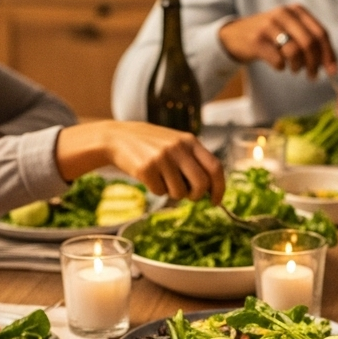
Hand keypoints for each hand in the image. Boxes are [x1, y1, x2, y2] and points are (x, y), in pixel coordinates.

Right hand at [57, 121, 224, 202]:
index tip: (216, 201)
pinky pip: (159, 192)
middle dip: (196, 196)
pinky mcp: (146, 168)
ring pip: (179, 192)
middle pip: (201, 184)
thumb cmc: (152, 145)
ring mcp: (162, 158)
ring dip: (173, 193)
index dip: (219, 188)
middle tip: (189, 196)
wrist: (118, 137)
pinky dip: (156, 190)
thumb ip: (193, 160)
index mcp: (190, 141)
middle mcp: (178, 148)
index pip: (215, 167)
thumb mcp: (176, 143)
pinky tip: (149, 177)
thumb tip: (210, 189)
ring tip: (163, 180)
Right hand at [219, 5, 337, 78]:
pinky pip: (278, 60)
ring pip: (294, 52)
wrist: (237, 35)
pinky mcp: (257, 40)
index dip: (329, 54)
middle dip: (314, 64)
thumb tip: (331, 66)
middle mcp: (284, 14)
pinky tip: (279, 65)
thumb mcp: (291, 30)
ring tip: (295, 69)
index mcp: (297, 11)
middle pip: (310, 43)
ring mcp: (269, 25)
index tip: (333, 71)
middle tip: (313, 76)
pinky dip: (281, 67)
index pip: (321, 33)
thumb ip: (310, 42)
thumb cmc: (270, 36)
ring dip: (298, 67)